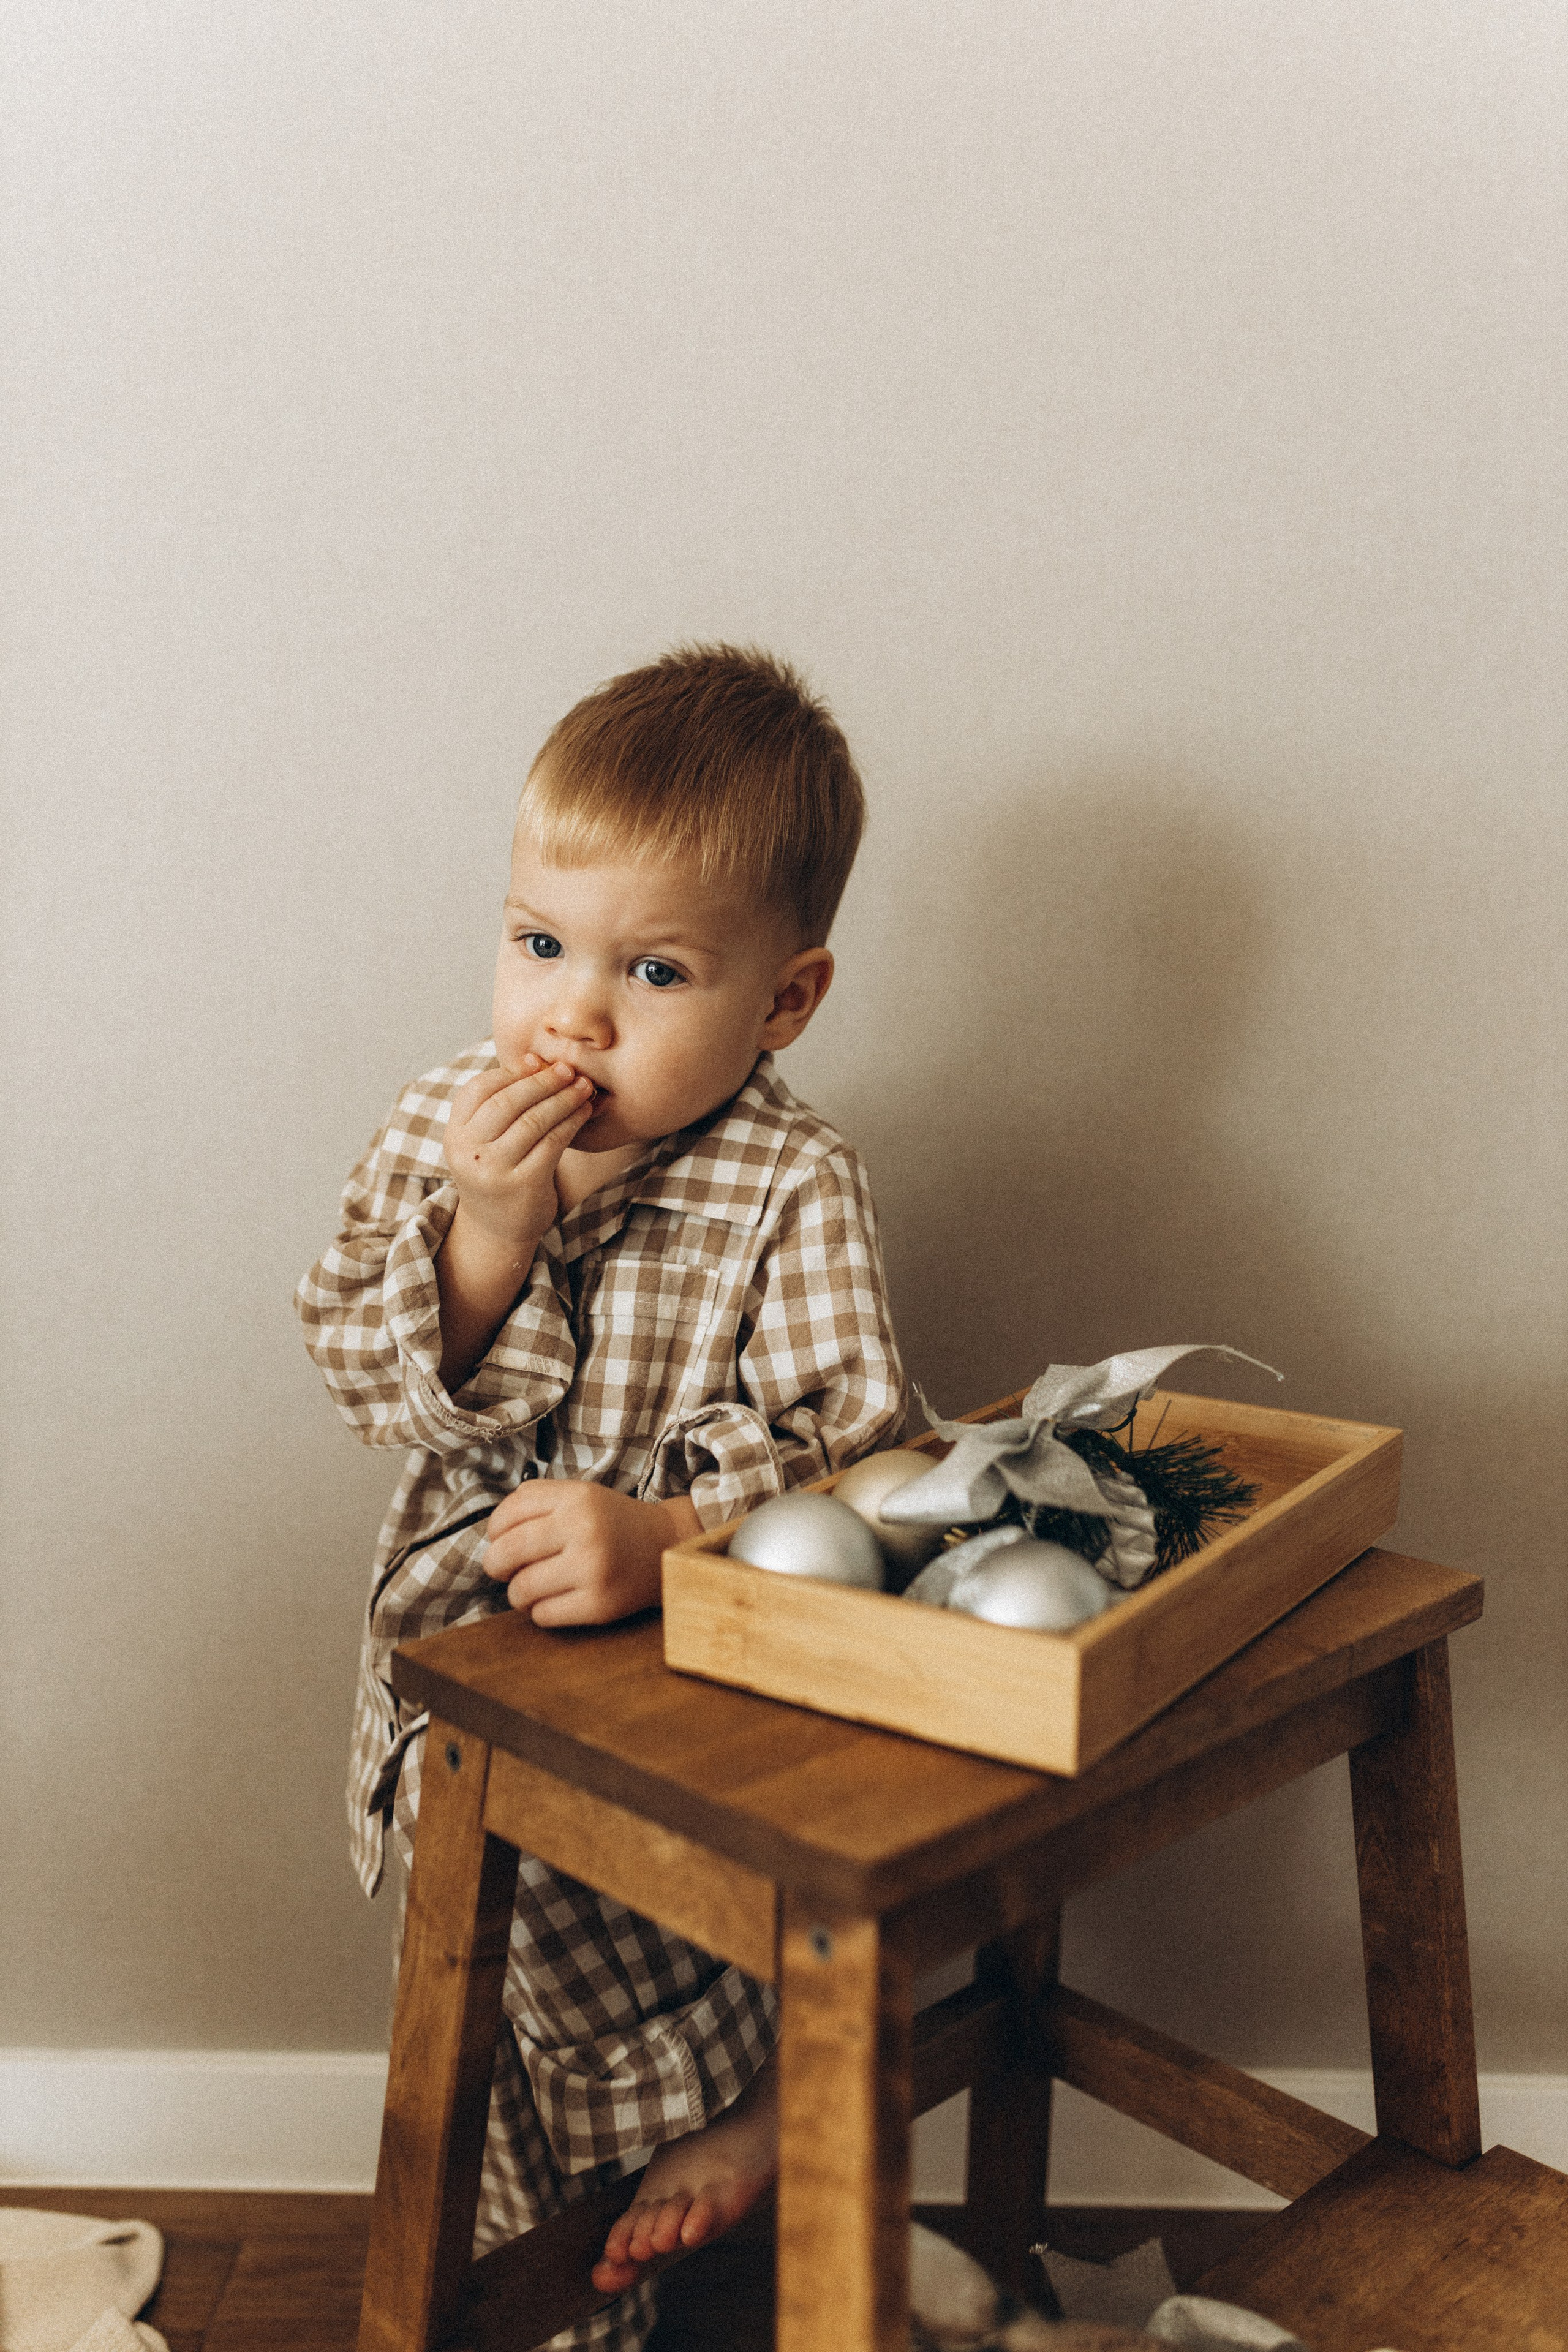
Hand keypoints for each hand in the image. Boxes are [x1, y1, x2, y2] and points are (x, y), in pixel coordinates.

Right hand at [444, 1054, 596, 1257]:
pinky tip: (585, 1112)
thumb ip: (500, 1104)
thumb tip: (534, 1058)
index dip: (511, 1071)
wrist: (497, 1229)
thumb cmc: (497, 1172)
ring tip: (583, 1087)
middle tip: (568, 1069)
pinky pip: (552, 1143)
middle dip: (542, 1081)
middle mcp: (469, 1151)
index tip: (539, 1061)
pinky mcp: (522, 1184)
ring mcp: (494, 1169)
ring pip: (533, 1120)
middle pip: (507, 1102)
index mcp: (455, 1134)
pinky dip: (572, 1122)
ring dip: (563, 1099)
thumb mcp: (485, 1140)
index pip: (479, 1089)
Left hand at [483, 1482, 700, 1626]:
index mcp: (577, 1498)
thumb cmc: (613, 1523)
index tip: (499, 1539)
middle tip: (503, 1569)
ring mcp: (593, 1569)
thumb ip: (536, 1503)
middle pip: (507, 1552)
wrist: (666, 1546)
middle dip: (495, 1565)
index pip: (508, 1513)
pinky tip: (556, 1599)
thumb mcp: (580, 1495)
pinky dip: (540, 1611)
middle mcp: (584, 1530)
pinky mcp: (599, 1604)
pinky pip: (543, 1615)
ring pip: (521, 1589)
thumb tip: (492, 1538)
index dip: (494, 1530)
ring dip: (518, 1593)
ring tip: (530, 1587)